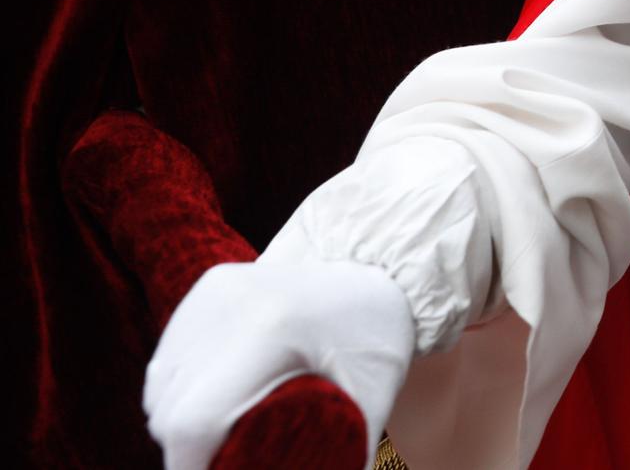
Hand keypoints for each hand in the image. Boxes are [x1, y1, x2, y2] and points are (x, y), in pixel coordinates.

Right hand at [145, 258, 415, 469]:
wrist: (382, 264)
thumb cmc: (380, 339)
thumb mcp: (372, 397)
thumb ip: (352, 455)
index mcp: (271, 331)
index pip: (195, 421)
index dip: (191, 466)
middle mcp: (232, 305)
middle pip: (170, 409)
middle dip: (186, 452)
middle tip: (220, 465)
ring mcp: (215, 291)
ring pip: (162, 385)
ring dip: (175, 423)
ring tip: (211, 442)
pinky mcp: (210, 286)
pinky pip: (169, 356)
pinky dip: (174, 391)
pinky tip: (198, 406)